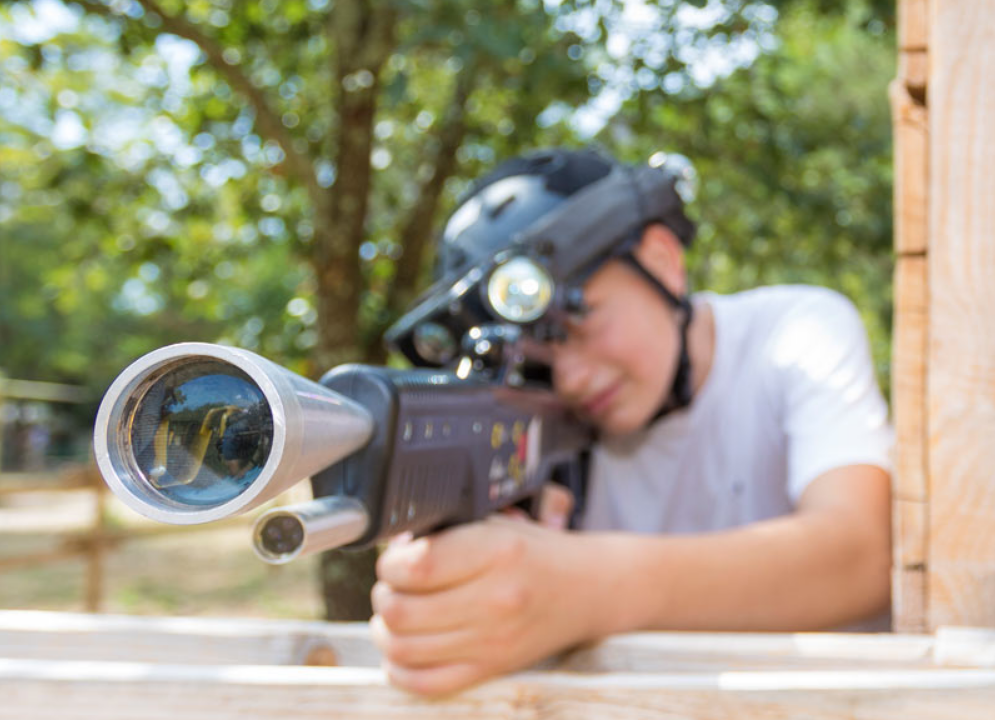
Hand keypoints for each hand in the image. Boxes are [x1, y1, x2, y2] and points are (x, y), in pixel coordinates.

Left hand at [371, 513, 595, 695]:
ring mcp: (493, 640)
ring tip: (394, 614)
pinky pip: (426, 683)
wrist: (590, 589)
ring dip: (385, 630)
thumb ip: (447, 533)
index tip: (395, 559)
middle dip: (384, 594)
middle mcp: (495, 599)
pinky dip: (400, 670)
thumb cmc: (539, 552)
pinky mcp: (492, 669)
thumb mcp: (497, 524)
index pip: (415, 566)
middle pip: (401, 610)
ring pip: (403, 648)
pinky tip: (402, 650)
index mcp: (496, 551)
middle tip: (392, 585)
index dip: (390, 563)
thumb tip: (392, 547)